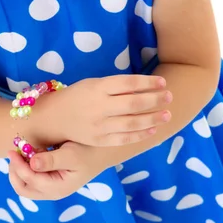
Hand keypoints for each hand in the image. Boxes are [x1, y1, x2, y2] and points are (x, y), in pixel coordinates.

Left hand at [8, 142, 102, 200]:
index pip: (29, 180)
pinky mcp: (52, 181)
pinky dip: (27, 168)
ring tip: (22, 151)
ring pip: (26, 185)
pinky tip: (32, 153)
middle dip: (14, 172)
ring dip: (19, 170)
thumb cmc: (88, 151)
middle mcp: (52, 192)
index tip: (14, 148)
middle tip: (12, 152)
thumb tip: (31, 164)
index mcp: (57, 188)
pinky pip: (33, 179)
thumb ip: (51, 160)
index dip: (18, 165)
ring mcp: (51, 188)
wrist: (102, 152)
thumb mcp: (71, 154)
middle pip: (23, 189)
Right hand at [48, 74, 171, 146]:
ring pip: (132, 123)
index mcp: (98, 88)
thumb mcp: (93, 83)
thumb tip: (144, 87)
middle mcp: (100, 106)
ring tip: (167, 114)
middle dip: (154, 100)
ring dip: (152, 118)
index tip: (162, 82)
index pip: (128, 84)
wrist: (53, 118)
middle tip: (169, 97)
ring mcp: (100, 125)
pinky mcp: (99, 140)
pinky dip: (140, 134)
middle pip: (133, 104)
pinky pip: (124, 138)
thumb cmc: (77, 96)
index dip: (148, 83)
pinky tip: (152, 130)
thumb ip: (115, 86)